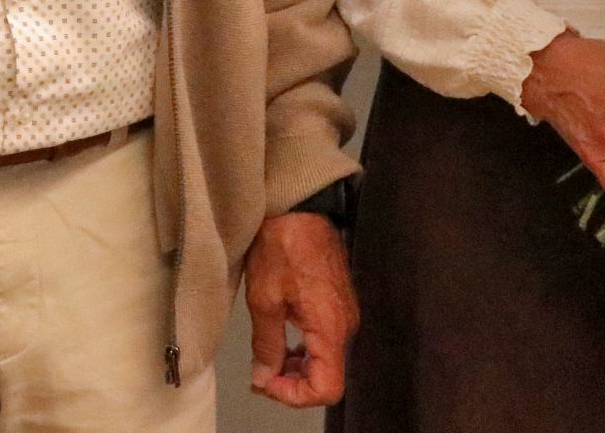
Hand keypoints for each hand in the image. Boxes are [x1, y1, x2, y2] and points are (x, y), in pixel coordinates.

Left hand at [243, 210, 356, 407]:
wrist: (300, 209)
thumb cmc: (281, 248)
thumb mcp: (264, 298)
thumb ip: (267, 344)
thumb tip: (264, 379)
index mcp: (330, 329)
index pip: (327, 388)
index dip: (295, 396)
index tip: (267, 382)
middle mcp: (345, 327)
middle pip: (327, 378)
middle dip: (292, 384)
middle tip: (259, 373)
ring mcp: (345, 316)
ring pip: (325, 361)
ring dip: (296, 368)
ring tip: (267, 357)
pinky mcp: (339, 306)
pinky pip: (325, 342)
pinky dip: (303, 350)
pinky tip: (282, 339)